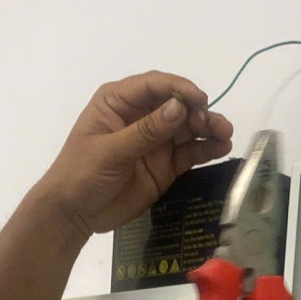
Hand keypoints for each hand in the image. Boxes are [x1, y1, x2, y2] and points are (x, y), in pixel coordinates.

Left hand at [40, 73, 233, 239]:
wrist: (74, 213)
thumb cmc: (81, 173)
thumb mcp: (111, 151)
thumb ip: (146, 131)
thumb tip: (179, 108)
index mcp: (119, 101)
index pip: (154, 85)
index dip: (179, 89)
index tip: (200, 101)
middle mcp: (140, 115)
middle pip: (176, 106)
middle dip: (198, 112)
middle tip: (217, 125)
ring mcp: (155, 141)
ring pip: (187, 128)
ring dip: (207, 130)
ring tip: (225, 136)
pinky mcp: (165, 164)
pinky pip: (189, 153)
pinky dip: (205, 150)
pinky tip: (220, 149)